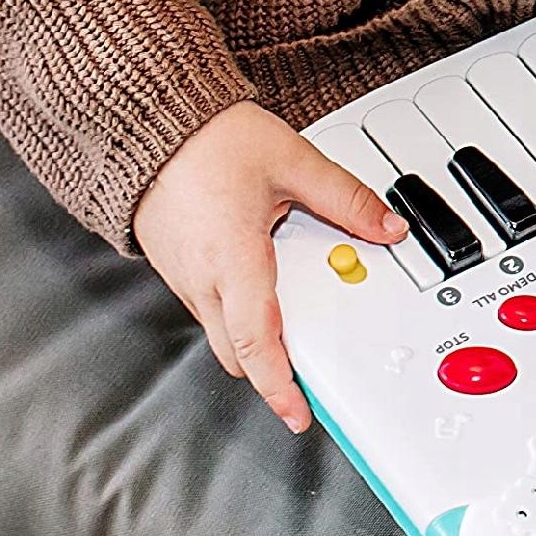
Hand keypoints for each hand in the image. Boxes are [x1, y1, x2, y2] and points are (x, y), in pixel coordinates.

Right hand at [132, 100, 406, 431]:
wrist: (148, 123)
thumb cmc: (208, 140)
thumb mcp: (293, 161)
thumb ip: (346, 199)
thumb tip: (386, 227)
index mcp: (234, 258)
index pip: (259, 341)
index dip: (280, 385)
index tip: (300, 413)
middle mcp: (202, 278)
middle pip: (240, 351)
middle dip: (275, 372)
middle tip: (313, 378)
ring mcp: (183, 277)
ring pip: (223, 332)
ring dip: (258, 340)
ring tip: (299, 327)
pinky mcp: (176, 268)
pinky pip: (210, 308)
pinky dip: (239, 314)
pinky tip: (264, 291)